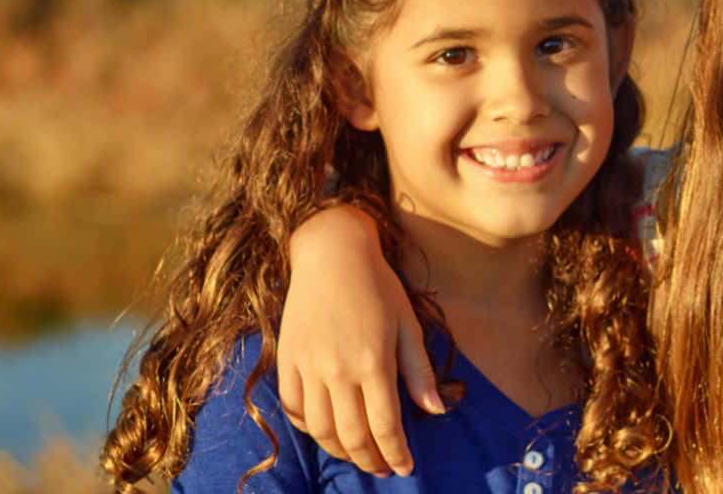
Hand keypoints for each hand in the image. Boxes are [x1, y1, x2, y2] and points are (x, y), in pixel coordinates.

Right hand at [277, 205, 442, 475]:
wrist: (331, 255)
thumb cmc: (379, 287)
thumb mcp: (408, 324)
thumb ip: (419, 371)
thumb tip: (435, 411)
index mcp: (374, 363)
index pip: (386, 426)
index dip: (396, 453)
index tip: (405, 468)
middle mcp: (338, 370)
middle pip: (352, 434)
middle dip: (371, 459)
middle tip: (383, 468)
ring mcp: (308, 367)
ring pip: (320, 429)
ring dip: (340, 451)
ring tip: (358, 455)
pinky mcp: (287, 360)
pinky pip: (293, 408)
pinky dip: (309, 428)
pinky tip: (325, 432)